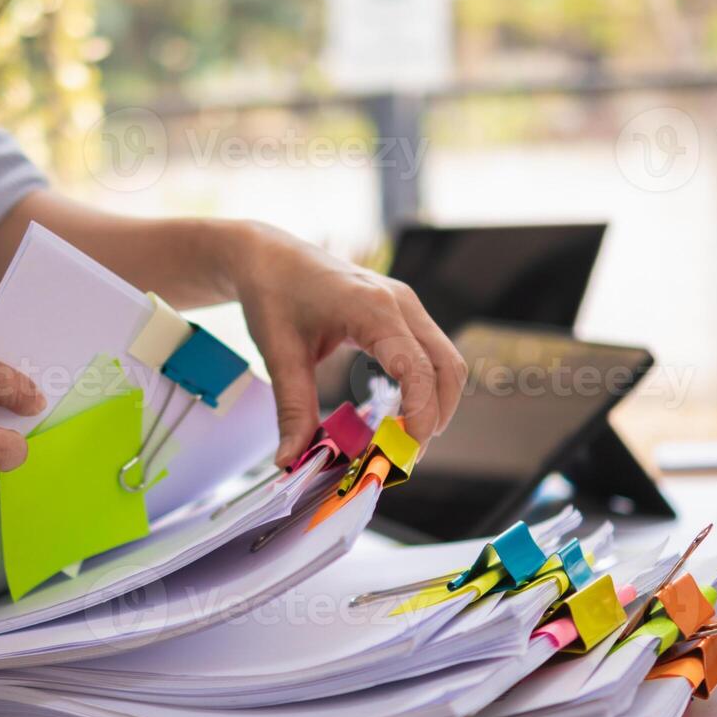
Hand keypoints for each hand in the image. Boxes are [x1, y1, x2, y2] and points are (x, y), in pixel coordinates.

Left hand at [222, 222, 466, 466]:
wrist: (269, 257)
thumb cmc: (273, 296)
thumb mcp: (279, 354)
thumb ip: (292, 409)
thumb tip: (290, 459)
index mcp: (372, 308)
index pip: (418, 369)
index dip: (422, 414)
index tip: (406, 452)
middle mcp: (400, 303)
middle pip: (447, 367)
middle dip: (437, 415)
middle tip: (407, 455)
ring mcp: (405, 304)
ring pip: (446, 360)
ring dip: (436, 402)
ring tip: (403, 440)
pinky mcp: (402, 311)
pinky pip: (430, 352)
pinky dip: (426, 386)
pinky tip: (399, 413)